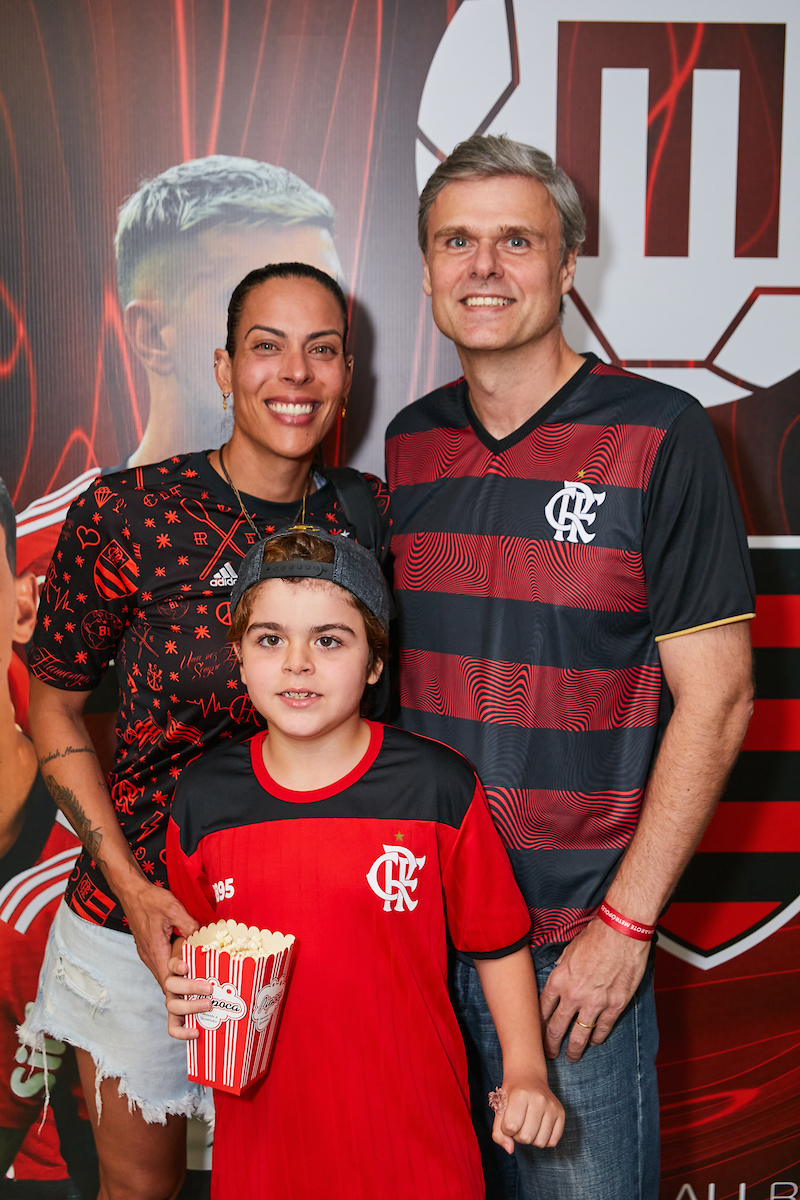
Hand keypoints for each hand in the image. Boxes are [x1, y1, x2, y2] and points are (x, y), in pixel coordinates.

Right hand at [121, 883, 198, 988]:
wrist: (132, 892)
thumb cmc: (150, 900)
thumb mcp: (174, 909)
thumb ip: (189, 926)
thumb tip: (204, 938)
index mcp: (155, 951)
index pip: (168, 981)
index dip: (184, 988)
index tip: (200, 987)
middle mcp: (149, 956)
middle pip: (166, 982)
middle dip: (184, 989)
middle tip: (203, 988)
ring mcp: (148, 953)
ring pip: (164, 975)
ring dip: (178, 980)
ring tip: (198, 980)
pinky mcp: (149, 948)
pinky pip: (161, 965)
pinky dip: (173, 969)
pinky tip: (187, 965)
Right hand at [165, 953, 211, 1040]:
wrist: (201, 983)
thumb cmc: (207, 970)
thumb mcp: (207, 958)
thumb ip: (214, 952)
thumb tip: (236, 948)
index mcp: (179, 968)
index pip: (172, 964)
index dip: (177, 966)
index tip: (186, 967)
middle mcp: (173, 984)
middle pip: (171, 984)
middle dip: (190, 987)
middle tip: (209, 989)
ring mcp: (173, 1001)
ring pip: (172, 1005)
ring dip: (190, 1007)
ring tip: (208, 1005)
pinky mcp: (176, 1017)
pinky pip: (173, 1027)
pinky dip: (182, 1032)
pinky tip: (196, 1032)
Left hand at [492, 1076, 564, 1154]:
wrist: (528, 1077)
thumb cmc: (512, 1095)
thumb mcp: (500, 1108)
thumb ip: (498, 1132)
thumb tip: (510, 1150)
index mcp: (520, 1094)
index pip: (510, 1127)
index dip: (506, 1129)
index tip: (507, 1120)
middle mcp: (539, 1099)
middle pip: (526, 1138)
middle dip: (518, 1136)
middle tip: (518, 1123)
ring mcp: (552, 1106)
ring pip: (540, 1142)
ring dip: (531, 1139)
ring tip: (528, 1125)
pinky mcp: (561, 1113)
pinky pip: (552, 1141)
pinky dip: (543, 1140)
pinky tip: (538, 1127)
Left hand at [539, 919, 649, 1062]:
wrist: (622, 933)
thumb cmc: (596, 936)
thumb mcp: (569, 950)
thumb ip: (562, 970)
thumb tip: (559, 979)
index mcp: (559, 979)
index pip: (542, 1009)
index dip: (538, 1024)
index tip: (536, 1033)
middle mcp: (574, 994)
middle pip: (557, 1027)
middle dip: (551, 1044)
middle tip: (549, 1053)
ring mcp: (595, 1002)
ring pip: (580, 1035)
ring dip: (574, 1049)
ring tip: (571, 1057)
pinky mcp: (615, 1005)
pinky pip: (603, 1028)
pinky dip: (598, 1037)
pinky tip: (594, 1041)